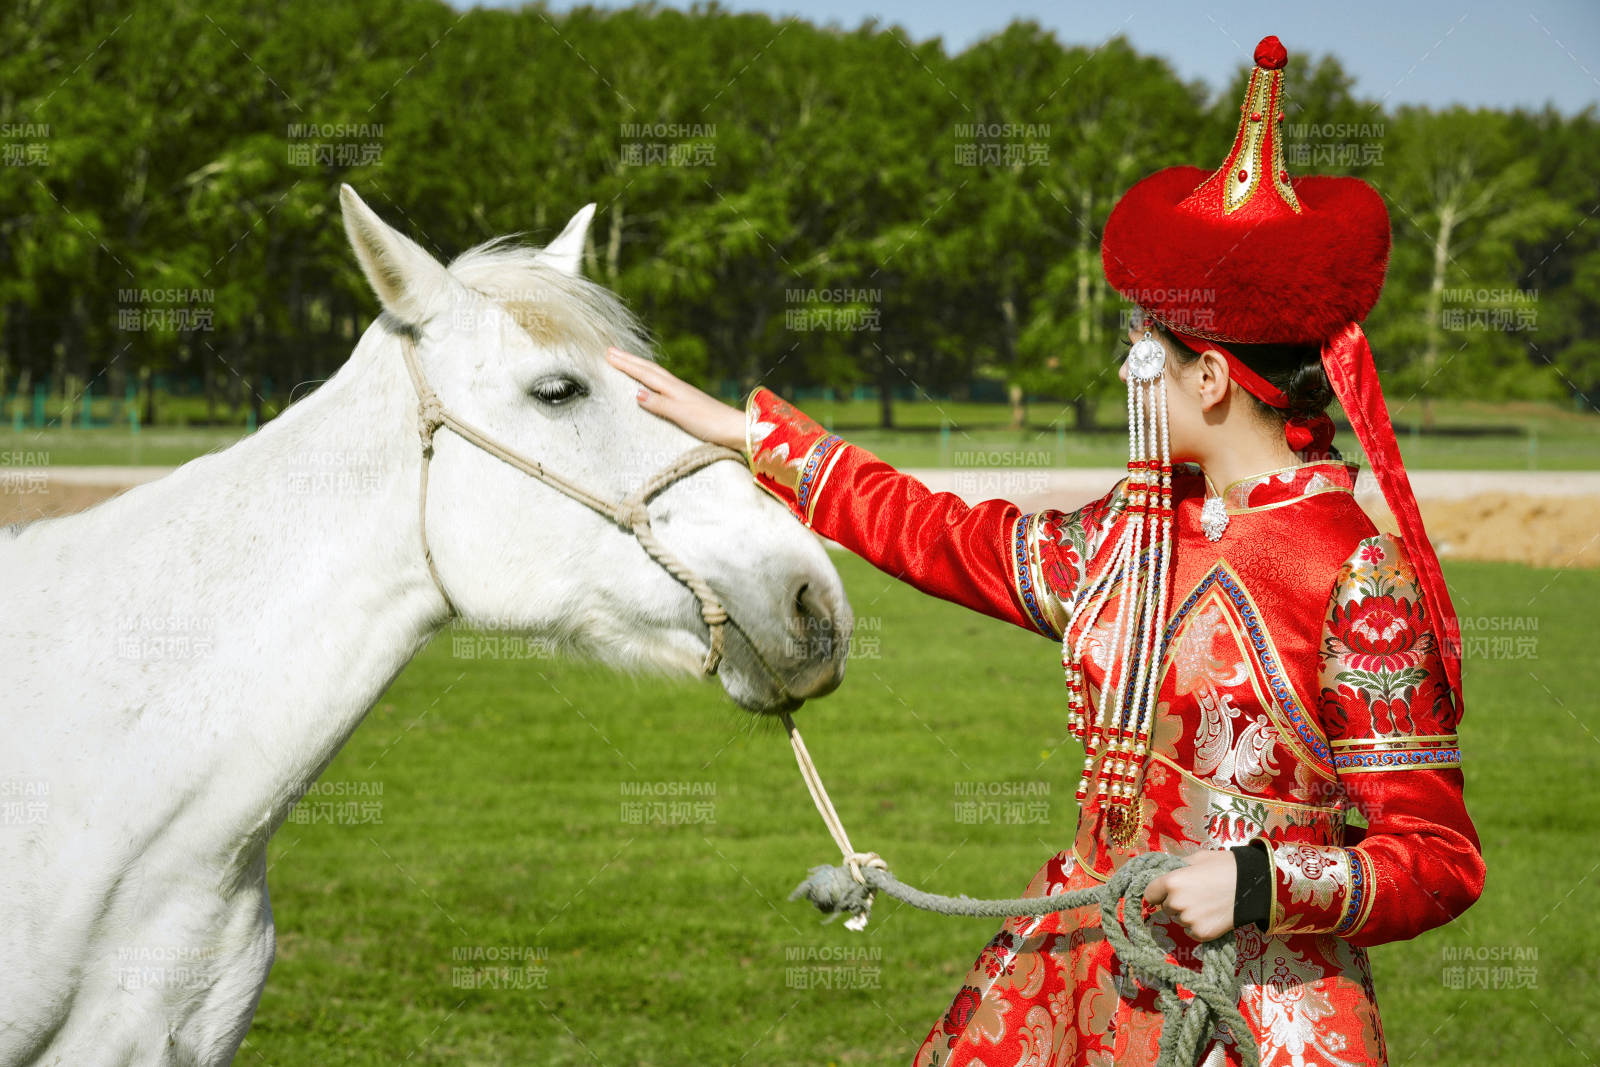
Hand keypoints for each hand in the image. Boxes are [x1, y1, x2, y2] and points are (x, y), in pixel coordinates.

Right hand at [605, 346, 745, 451]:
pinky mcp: (687, 401)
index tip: (607, 354)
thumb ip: (660, 404)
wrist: (735, 428)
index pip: (644, 373)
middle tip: (610, 351)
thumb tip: (636, 393)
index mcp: (673, 388)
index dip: (626, 364)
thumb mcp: (682, 415)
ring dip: (638, 366)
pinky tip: (650, 383)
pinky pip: (662, 384)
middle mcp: (676, 387)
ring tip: (625, 360)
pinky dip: (650, 378)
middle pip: (648, 369)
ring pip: (655, 374)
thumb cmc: (710, 423)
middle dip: (629, 360)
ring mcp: (682, 392)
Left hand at [1141, 849, 1236, 942]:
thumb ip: (1177, 868)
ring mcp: (1188, 920)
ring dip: (1187, 915)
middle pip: (1165, 908)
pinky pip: (1191, 931)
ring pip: (1179, 920)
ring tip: (1207, 904)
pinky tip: (1212, 915)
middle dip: (1175, 903)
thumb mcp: (1197, 858)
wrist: (1252, 884)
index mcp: (1172, 881)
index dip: (1157, 893)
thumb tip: (1165, 873)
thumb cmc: (1224, 866)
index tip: (1165, 892)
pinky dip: (1198, 926)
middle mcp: (1176, 902)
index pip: (1150, 894)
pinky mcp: (1201, 933)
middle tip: (1195, 895)